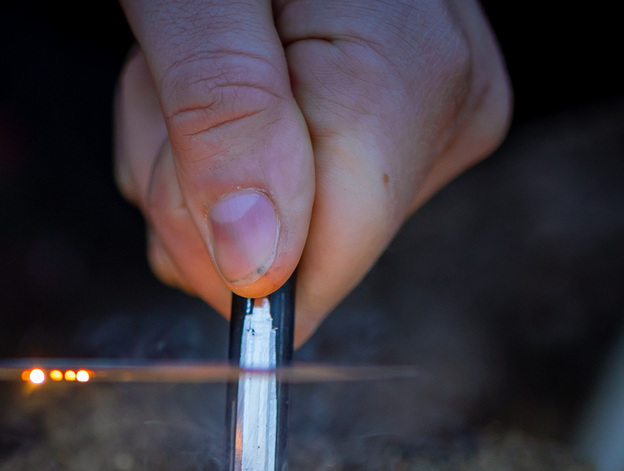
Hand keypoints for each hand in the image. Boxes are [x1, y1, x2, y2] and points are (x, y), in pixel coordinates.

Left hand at [115, 0, 509, 341]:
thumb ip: (224, 111)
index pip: (318, 265)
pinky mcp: (392, 131)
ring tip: (200, 51)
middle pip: (288, 255)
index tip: (175, 143)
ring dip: (191, 157)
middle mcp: (448, 112)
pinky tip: (222, 64)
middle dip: (194, 181)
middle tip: (178, 71)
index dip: (216, 238)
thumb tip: (258, 261)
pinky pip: (274, 199)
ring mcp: (427, 124)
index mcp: (419, 81)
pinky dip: (213, 144)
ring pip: (267, 234)